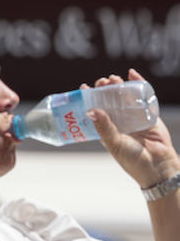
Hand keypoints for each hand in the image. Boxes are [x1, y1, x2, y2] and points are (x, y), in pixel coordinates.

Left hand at [88, 70, 179, 188]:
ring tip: (113, 78)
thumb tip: (91, 110)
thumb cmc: (133, 159)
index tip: (83, 88)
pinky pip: (143, 96)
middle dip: (104, 90)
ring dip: (119, 86)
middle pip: (110, 101)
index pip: (95, 110)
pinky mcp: (149, 114)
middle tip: (101, 82)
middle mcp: (119, 122)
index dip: (89, 99)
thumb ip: (104, 127)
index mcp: (107, 129)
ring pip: (125, 97)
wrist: (158, 166)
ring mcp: (134, 117)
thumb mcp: (114, 143)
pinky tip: (132, 74)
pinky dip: (139, 84)